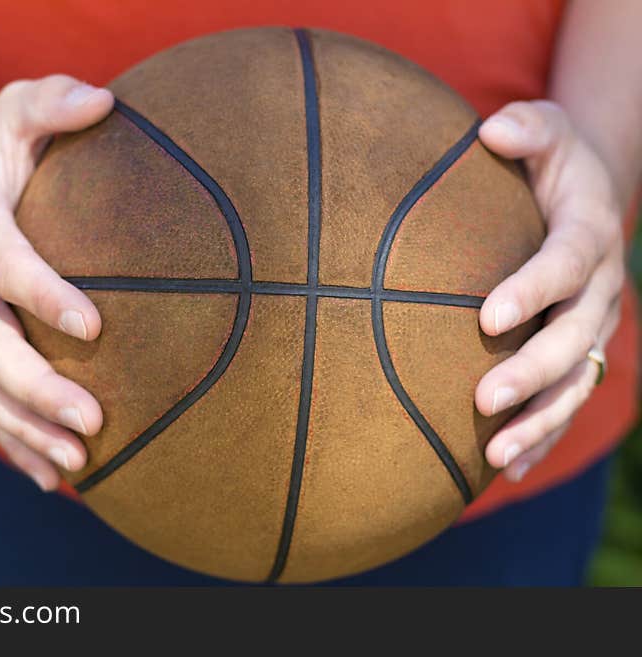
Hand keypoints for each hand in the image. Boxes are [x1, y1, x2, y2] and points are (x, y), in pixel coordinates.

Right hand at [0, 76, 113, 490]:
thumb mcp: (18, 107)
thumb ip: (54, 102)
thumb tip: (104, 102)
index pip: (2, 262)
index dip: (42, 293)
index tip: (94, 325)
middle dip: (38, 387)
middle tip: (94, 420)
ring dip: (28, 428)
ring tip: (79, 462)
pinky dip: (15, 441)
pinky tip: (53, 477)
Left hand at [475, 100, 624, 481]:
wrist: (586, 196)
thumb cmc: (550, 165)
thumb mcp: (545, 132)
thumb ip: (527, 129)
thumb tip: (493, 130)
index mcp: (587, 236)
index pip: (562, 266)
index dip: (531, 291)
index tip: (487, 318)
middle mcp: (598, 289)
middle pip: (572, 338)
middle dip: (532, 373)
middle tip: (483, 400)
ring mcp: (593, 327)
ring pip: (575, 383)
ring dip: (539, 422)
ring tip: (496, 456)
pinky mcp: (579, 353)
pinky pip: (566, 401)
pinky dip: (542, 436)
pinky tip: (505, 469)